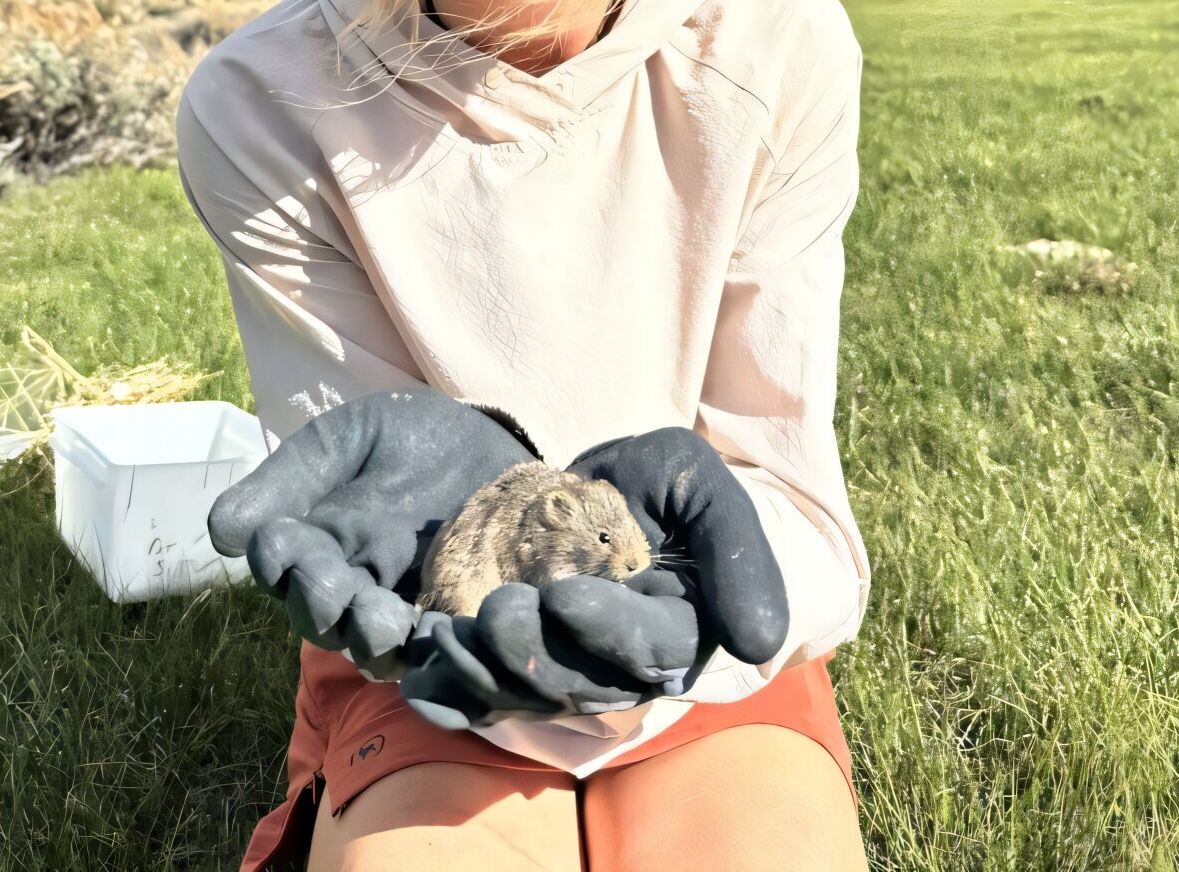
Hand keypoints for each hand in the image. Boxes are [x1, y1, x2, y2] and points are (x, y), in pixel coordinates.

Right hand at [206, 389, 536, 679]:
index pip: (279, 562)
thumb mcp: (351, 438)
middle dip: (318, 602)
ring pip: (366, 644)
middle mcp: (349, 582)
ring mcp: (400, 607)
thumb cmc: (416, 436)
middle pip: (316, 613)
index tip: (282, 542)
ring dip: (365, 635)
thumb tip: (221, 532)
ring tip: (380, 617)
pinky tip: (433, 631)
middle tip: (332, 586)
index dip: (276, 559)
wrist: (497, 442)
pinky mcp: (452, 621)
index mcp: (317, 538)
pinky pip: (431, 651)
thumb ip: (293, 475)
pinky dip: (426, 649)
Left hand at [397, 425, 789, 726]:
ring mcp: (571, 669)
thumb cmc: (661, 481)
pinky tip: (418, 679)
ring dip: (485, 675)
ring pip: (530, 698)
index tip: (565, 595)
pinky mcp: (523, 668)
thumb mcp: (699, 483)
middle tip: (500, 610)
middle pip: (582, 686)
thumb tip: (760, 643)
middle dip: (534, 656)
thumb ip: (736, 552)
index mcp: (679, 627)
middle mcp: (625, 663)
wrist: (608, 485)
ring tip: (447, 635)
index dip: (607, 631)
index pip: (649, 651)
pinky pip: (487, 698)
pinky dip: (451, 698)